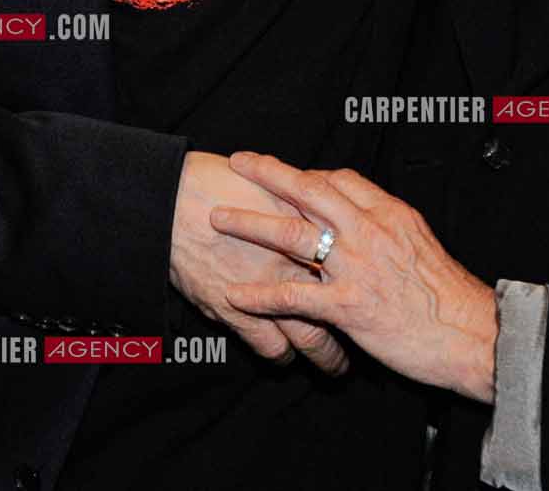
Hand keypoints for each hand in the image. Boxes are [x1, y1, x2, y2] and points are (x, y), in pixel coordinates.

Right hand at [170, 151, 348, 373]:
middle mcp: (294, 262)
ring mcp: (267, 289)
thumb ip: (298, 202)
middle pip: (340, 307)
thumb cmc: (216, 181)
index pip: (352, 264)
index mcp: (307, 227)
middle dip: (354, 331)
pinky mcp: (238, 310)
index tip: (376, 294)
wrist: (173, 199)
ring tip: (334, 366)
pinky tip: (284, 358)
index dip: (367, 283)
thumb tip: (317, 208)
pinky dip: (280, 357)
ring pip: (311, 337)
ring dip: (325, 356)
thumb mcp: (269, 184)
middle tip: (365, 342)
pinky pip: (270, 347)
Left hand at [213, 151, 495, 400]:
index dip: (308, 173)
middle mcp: (369, 232)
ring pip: (292, 235)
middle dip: (268, 174)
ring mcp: (355, 268)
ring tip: (218, 218)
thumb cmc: (450, 296)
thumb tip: (366, 221)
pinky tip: (235, 295)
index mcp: (390, 214)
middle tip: (239, 163)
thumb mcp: (422, 244)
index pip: (340, 179)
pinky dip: (259, 295)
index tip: (288, 174)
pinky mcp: (347, 306)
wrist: (473, 336)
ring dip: (250, 224)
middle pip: (308, 191)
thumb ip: (389, 229)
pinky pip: (292, 296)